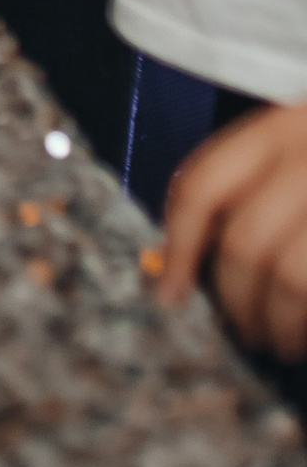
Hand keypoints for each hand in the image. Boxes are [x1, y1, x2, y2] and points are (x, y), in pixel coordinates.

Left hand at [160, 103, 306, 358]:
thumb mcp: (300, 154)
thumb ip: (257, 193)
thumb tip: (185, 266)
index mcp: (285, 125)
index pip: (204, 186)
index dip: (180, 248)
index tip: (172, 293)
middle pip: (246, 243)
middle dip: (235, 302)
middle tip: (244, 331)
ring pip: (292, 279)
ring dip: (278, 324)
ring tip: (281, 341)